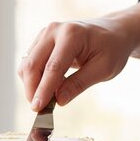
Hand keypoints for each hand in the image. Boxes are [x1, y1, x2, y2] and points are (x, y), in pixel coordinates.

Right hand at [19, 0, 139, 110]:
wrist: (113, 31)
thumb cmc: (112, 49)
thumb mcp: (103, 69)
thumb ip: (79, 84)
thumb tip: (59, 100)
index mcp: (72, 35)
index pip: (52, 67)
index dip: (43, 90)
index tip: (37, 108)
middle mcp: (54, 31)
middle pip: (32, 65)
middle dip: (32, 89)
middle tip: (39, 109)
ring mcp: (45, 34)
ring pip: (26, 65)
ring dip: (32, 85)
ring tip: (50, 96)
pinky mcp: (40, 40)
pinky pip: (29, 63)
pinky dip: (35, 78)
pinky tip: (51, 85)